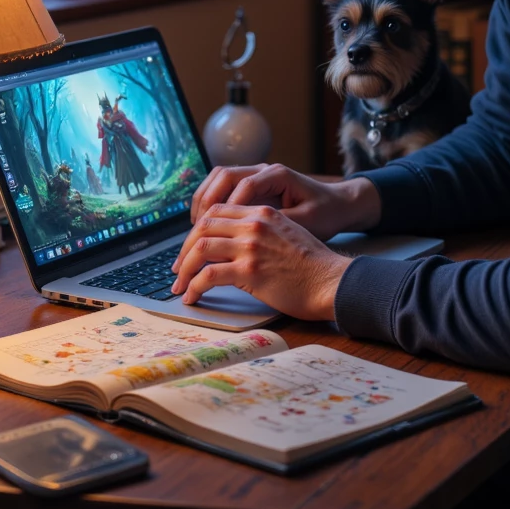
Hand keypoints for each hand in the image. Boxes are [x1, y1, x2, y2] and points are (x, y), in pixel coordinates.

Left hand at [171, 203, 348, 321]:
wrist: (331, 281)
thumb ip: (259, 231)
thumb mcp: (286, 233)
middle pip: (203, 226)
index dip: (197, 230)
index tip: (191, 249)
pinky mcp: (249, 271)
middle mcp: (254, 224)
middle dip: (185, 249)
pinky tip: (193, 297)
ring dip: (185, 269)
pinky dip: (195, 287)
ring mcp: (250, 246)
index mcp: (261, 212)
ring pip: (200, 249)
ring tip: (181, 286)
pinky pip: (208, 276)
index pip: (216, 211)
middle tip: (178, 270)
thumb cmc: (312, 265)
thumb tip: (232, 246)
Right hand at [190, 163, 379, 241]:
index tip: (218, 230)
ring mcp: (256, 175)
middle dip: (207, 202)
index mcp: (278, 175)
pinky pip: (222, 187)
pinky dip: (210, 202)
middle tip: (197, 228)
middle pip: (224, 175)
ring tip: (195, 226)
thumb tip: (251, 234)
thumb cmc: (326, 214)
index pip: (244, 185)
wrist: (339, 205)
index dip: (228, 207)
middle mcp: (263, 170)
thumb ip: (279, 224)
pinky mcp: (251, 186)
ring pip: (218, 178)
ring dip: (204, 200)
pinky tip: (203, 223)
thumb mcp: (307, 223)